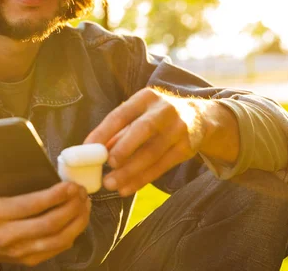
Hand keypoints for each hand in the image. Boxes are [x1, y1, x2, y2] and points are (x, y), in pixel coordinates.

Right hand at [0, 182, 90, 269]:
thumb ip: (21, 187)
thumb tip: (53, 175)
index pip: (33, 204)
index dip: (57, 195)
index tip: (71, 185)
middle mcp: (8, 235)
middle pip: (50, 223)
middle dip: (72, 207)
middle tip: (82, 193)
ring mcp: (20, 251)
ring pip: (59, 239)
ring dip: (78, 221)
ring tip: (85, 205)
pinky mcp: (30, 261)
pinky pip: (58, 248)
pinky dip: (73, 233)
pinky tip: (77, 220)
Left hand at [84, 88, 198, 196]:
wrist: (200, 117)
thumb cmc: (157, 116)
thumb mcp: (139, 114)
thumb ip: (118, 131)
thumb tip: (93, 150)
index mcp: (146, 98)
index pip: (121, 114)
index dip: (103, 132)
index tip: (87, 148)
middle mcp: (164, 110)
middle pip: (142, 130)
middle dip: (123, 149)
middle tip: (107, 165)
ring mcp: (178, 129)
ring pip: (152, 153)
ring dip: (130, 171)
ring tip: (111, 184)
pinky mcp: (186, 148)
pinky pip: (161, 166)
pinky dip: (142, 179)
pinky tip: (127, 188)